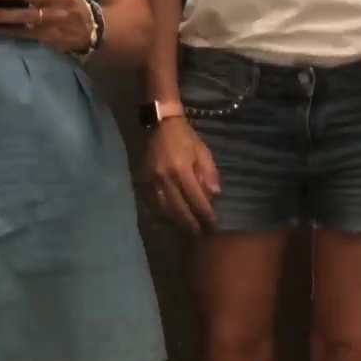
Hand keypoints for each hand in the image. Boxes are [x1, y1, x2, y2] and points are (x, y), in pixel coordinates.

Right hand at [150, 116, 219, 232]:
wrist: (160, 124)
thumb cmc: (185, 137)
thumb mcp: (203, 151)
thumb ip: (209, 173)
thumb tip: (215, 194)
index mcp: (181, 169)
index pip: (195, 198)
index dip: (205, 213)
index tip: (213, 224)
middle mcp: (166, 178)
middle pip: (179, 208)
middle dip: (191, 223)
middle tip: (201, 235)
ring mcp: (153, 181)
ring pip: (166, 208)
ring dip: (178, 221)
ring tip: (187, 230)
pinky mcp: (146, 181)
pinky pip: (155, 203)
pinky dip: (165, 214)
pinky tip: (172, 219)